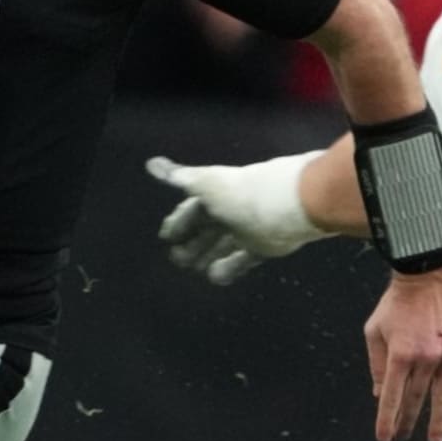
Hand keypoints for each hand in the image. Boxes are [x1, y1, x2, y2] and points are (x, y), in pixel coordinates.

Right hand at [146, 153, 329, 284]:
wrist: (290, 205)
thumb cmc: (243, 193)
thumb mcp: (207, 183)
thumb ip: (180, 177)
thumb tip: (150, 163)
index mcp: (218, 192)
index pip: (193, 207)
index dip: (179, 221)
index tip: (166, 236)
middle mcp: (232, 209)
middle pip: (208, 227)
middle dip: (191, 241)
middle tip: (176, 259)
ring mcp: (248, 229)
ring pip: (223, 244)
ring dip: (208, 255)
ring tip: (193, 269)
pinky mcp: (263, 248)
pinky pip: (243, 260)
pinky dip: (229, 268)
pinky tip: (214, 277)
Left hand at [364, 261, 441, 440]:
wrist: (428, 273)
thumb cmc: (397, 302)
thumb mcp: (375, 329)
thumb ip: (377, 363)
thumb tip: (380, 394)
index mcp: (399, 354)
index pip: (392, 398)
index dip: (387, 421)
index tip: (385, 439)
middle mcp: (425, 358)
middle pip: (416, 400)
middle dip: (408, 422)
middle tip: (404, 437)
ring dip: (438, 421)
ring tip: (435, 439)